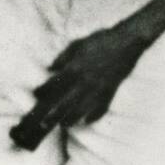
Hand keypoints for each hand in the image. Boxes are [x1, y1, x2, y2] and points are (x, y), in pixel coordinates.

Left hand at [10, 25, 146, 149]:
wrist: (127, 41)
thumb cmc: (101, 40)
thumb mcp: (78, 44)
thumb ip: (63, 57)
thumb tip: (50, 69)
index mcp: (75, 67)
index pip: (55, 83)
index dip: (44, 91)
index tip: (36, 97)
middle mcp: (85, 81)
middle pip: (66, 102)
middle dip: (54, 114)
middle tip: (44, 124)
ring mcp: (99, 88)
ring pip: (82, 109)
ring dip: (71, 118)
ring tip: (63, 125)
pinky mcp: (111, 91)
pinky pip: (101, 108)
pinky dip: (93, 116)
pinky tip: (86, 122)